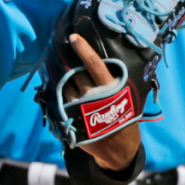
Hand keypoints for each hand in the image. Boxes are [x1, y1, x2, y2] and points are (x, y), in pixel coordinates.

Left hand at [67, 34, 141, 170]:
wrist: (118, 148)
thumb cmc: (123, 116)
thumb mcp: (126, 97)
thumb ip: (115, 81)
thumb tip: (104, 61)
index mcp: (110, 88)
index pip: (95, 64)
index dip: (83, 49)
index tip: (73, 37)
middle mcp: (93, 95)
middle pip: (76, 70)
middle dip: (67, 59)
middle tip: (60, 46)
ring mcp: (80, 106)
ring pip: (66, 83)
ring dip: (62, 74)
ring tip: (59, 64)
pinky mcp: (70, 116)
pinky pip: (61, 96)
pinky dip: (59, 88)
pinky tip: (58, 83)